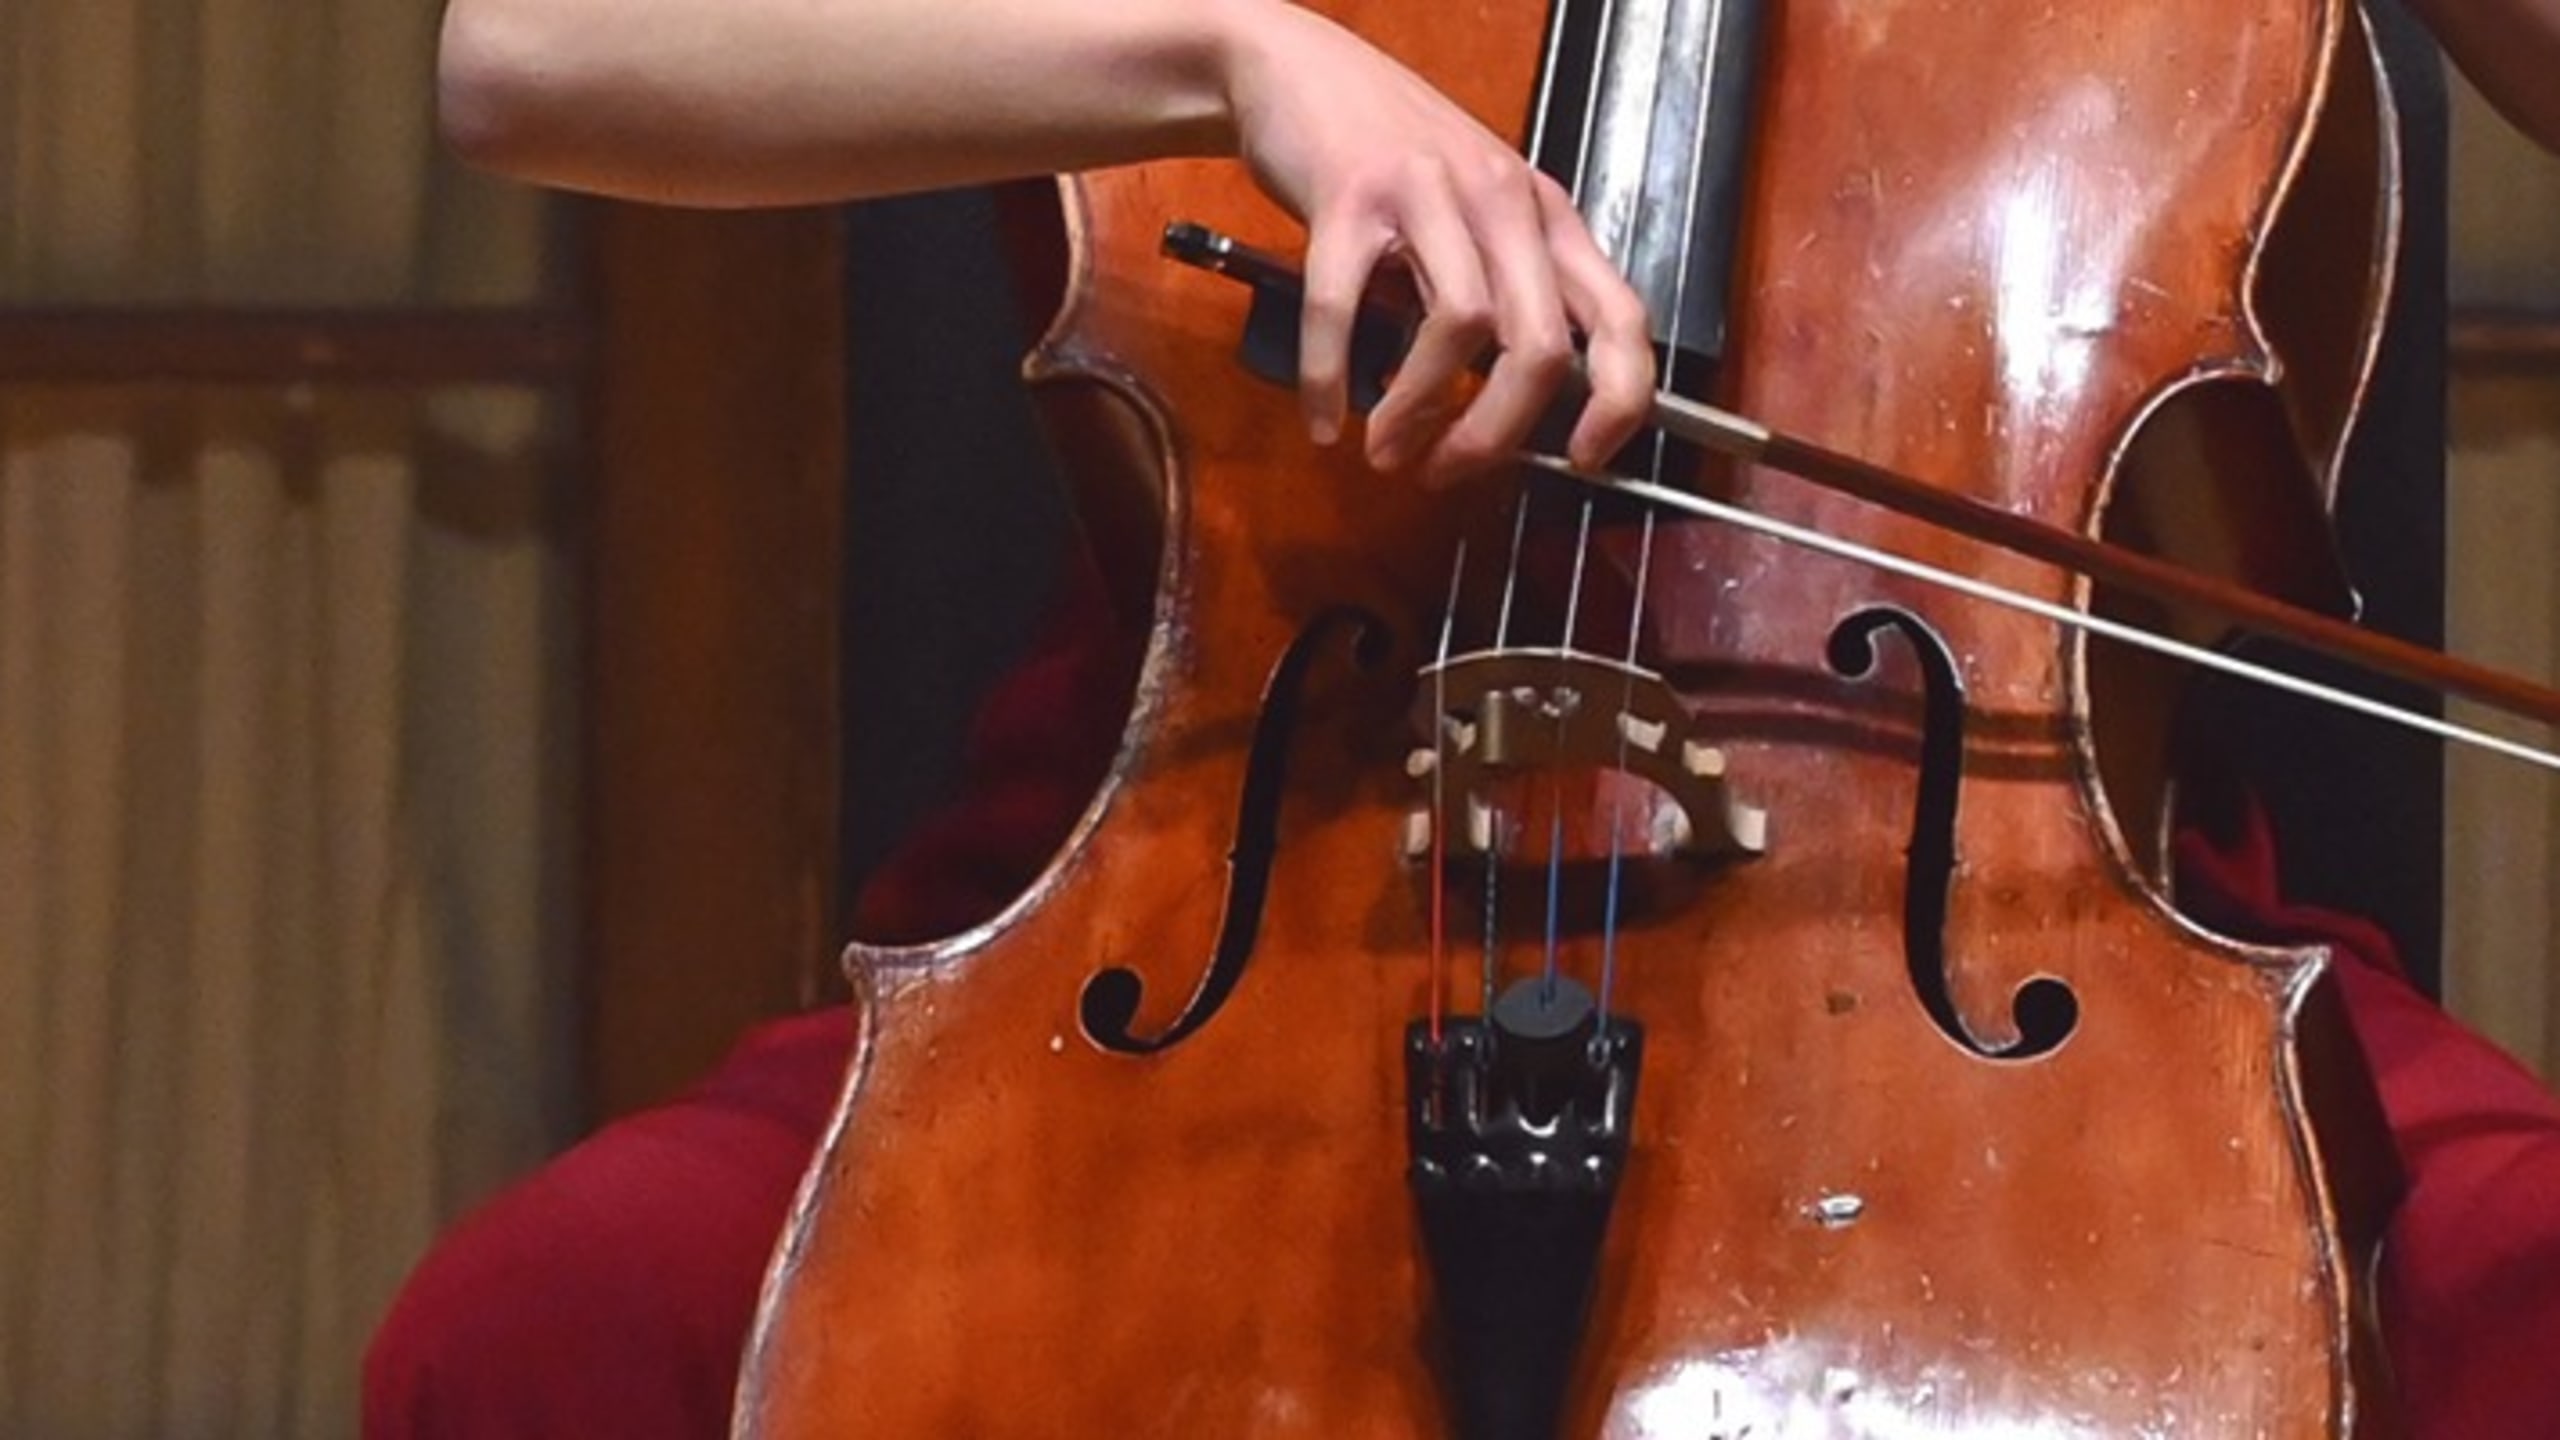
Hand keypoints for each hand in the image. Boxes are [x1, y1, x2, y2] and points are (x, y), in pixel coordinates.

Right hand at [1215, 1, 1655, 480]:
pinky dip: (1332, 377)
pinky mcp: (1349, 194)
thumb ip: (1501, 290)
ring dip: (1417, 411)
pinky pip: (1345, 305)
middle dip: (1496, 434)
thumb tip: (1509, 409)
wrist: (1296, 68)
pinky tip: (1324, 418)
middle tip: (1448, 473)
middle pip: (1539, 344)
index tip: (1587, 459)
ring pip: (1457, 327)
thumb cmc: (1386, 151)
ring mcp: (1428, 192)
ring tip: (1385, 450)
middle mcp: (1500, 200)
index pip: (1622, 316)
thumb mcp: (1472, 211)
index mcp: (1544, 214)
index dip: (1620, 401)